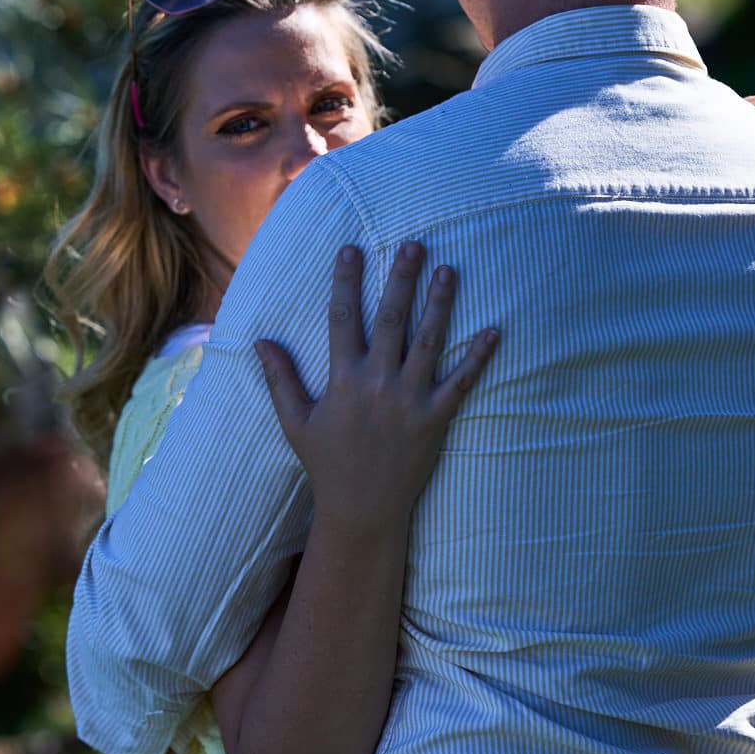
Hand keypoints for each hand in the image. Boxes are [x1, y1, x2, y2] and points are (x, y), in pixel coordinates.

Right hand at [253, 242, 498, 536]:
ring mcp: (411, 400)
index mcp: (343, 380)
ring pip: (429, 342)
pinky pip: (461, 382)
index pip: (343, 319)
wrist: (364, 509)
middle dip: (401, 280)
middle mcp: (378, 384)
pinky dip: (478, 357)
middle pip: (392, 320)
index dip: (345, 282)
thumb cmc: (327, 464)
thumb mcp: (295, 422)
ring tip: (449, 270)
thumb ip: (280, 379)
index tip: (350, 249)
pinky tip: (494, 330)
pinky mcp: (437, 418)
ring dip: (439, 304)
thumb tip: (260, 341)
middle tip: (413, 244)